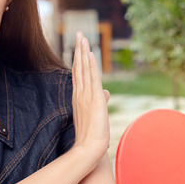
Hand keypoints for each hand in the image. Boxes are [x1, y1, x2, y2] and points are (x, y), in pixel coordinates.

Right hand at [71, 32, 109, 160]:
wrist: (89, 149)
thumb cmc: (93, 135)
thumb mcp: (99, 113)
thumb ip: (101, 100)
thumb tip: (106, 92)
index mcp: (80, 97)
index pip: (78, 74)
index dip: (78, 59)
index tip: (79, 46)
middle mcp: (80, 94)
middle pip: (78, 67)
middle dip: (78, 50)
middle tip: (78, 34)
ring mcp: (85, 95)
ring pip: (83, 69)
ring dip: (83, 52)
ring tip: (81, 36)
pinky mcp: (94, 99)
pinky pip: (91, 77)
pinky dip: (90, 64)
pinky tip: (89, 53)